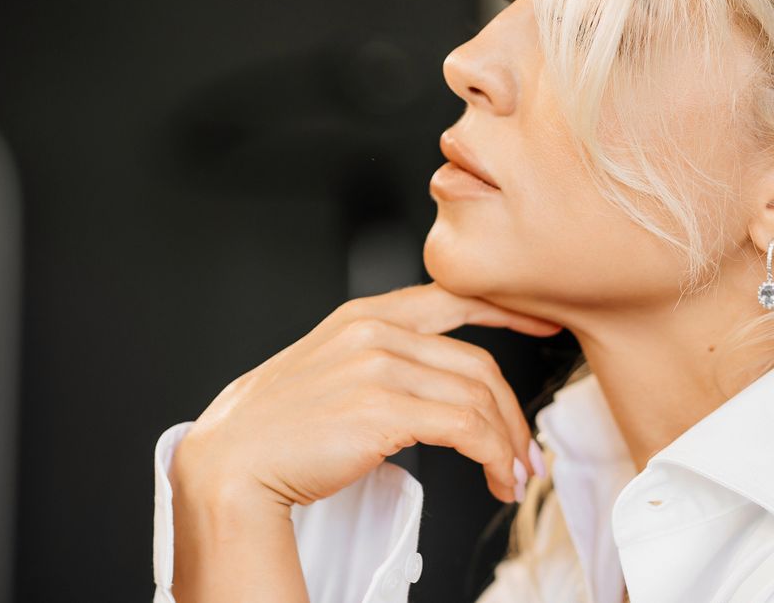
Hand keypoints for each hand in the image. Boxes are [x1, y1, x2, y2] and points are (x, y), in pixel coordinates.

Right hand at [172, 282, 563, 508]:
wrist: (230, 466)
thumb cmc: (276, 431)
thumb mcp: (330, 371)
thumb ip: (379, 362)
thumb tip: (433, 389)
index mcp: (363, 316)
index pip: (455, 298)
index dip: (508, 310)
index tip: (542, 323)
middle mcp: (374, 332)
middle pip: (478, 364)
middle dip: (513, 413)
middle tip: (526, 450)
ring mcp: (377, 367)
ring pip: (478, 399)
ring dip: (506, 444)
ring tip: (511, 475)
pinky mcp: (381, 409)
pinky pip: (466, 428)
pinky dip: (493, 455)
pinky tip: (495, 475)